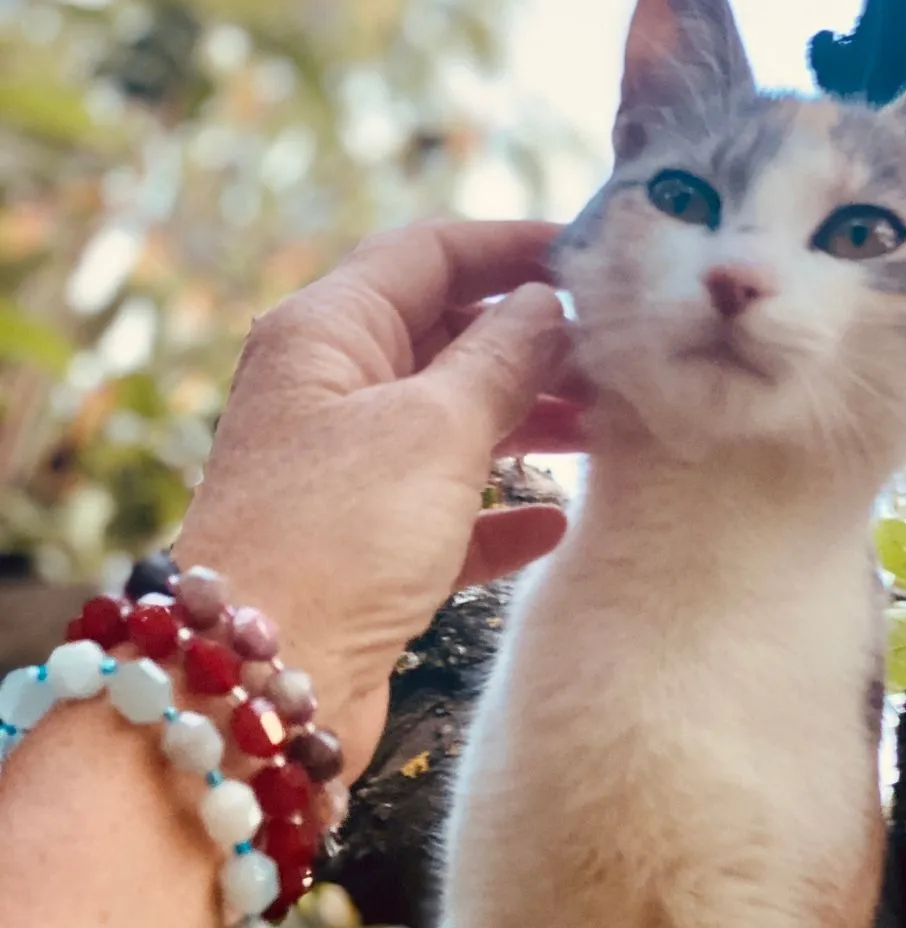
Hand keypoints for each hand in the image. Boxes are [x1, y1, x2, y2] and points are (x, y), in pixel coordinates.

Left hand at [172, 220, 583, 772]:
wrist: (266, 681)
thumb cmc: (340, 534)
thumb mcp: (435, 427)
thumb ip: (502, 358)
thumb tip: (546, 306)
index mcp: (328, 333)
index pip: (429, 253)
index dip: (512, 246)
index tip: (592, 260)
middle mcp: (331, 393)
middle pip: (447, 339)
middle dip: (534, 344)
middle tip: (618, 358)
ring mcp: (349, 472)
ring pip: (454, 424)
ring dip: (529, 424)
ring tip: (608, 432)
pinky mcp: (367, 547)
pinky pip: (448, 512)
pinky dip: (499, 513)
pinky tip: (553, 526)